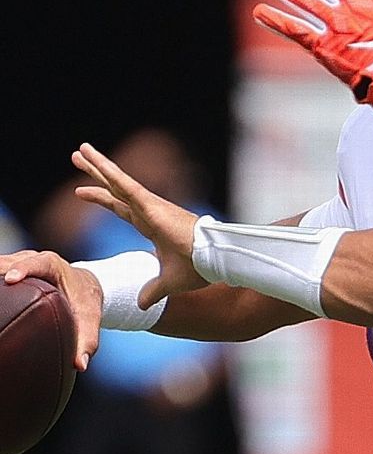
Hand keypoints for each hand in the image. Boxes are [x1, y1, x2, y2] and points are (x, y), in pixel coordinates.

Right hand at [1, 250, 103, 370]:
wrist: (85, 286)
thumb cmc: (85, 303)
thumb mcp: (90, 320)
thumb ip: (87, 341)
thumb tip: (80, 364)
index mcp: (52, 266)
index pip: (36, 263)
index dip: (22, 269)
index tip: (10, 279)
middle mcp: (32, 260)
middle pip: (8, 263)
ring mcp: (18, 262)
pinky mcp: (8, 268)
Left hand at [70, 143, 208, 306]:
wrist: (215, 260)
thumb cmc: (199, 267)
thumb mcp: (169, 282)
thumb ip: (153, 290)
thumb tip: (141, 303)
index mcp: (152, 225)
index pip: (121, 208)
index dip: (102, 199)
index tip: (81, 191)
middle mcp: (149, 211)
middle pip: (115, 189)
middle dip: (96, 174)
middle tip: (78, 156)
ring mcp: (150, 206)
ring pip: (118, 182)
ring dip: (99, 165)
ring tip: (80, 150)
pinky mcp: (151, 206)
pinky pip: (126, 186)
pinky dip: (110, 173)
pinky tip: (96, 161)